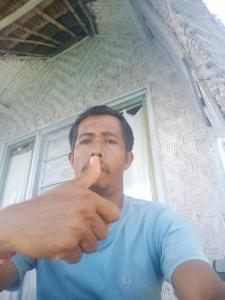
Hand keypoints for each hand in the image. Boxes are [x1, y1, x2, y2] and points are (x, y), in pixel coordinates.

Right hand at [0, 156, 119, 262]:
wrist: (19, 222)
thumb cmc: (45, 205)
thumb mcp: (69, 187)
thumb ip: (87, 177)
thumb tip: (96, 160)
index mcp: (88, 197)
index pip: (115, 214)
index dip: (103, 220)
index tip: (90, 220)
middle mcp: (86, 211)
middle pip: (104, 234)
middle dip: (89, 235)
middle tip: (71, 228)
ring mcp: (77, 227)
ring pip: (92, 247)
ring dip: (78, 246)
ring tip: (63, 235)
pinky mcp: (68, 244)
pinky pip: (77, 257)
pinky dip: (67, 255)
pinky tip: (56, 244)